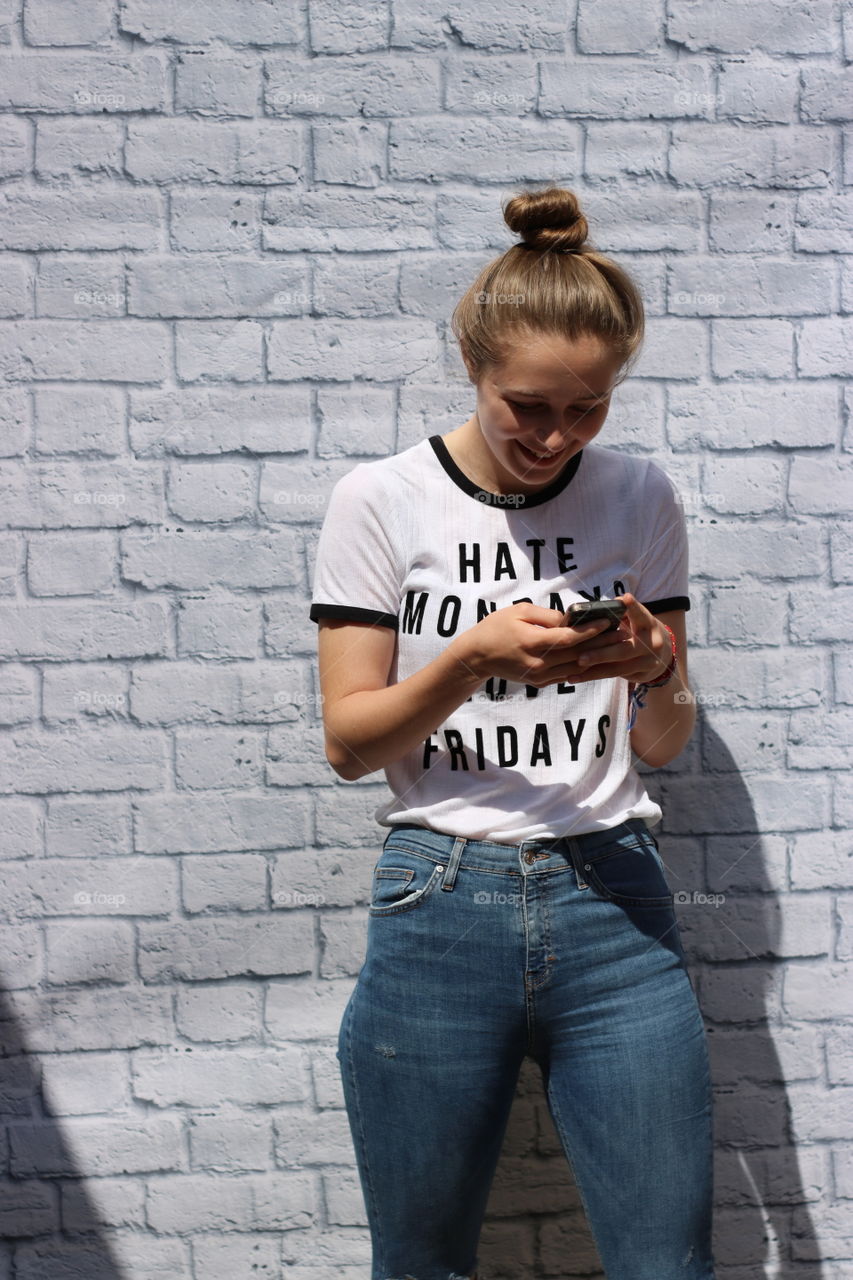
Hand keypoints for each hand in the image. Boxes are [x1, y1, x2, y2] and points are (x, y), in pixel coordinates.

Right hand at [454, 601, 613, 687]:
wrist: (477, 656)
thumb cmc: (496, 627)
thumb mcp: (519, 611)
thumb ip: (548, 616)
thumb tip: (571, 620)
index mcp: (533, 643)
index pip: (569, 638)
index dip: (591, 630)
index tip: (608, 621)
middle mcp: (538, 663)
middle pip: (577, 654)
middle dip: (602, 644)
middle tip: (623, 634)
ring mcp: (539, 676)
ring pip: (575, 668)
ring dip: (597, 657)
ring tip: (616, 646)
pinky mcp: (539, 682)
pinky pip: (566, 674)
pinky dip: (582, 666)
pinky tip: (597, 657)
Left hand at [561, 593, 673, 685]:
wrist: (662, 654)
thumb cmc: (638, 631)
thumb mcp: (636, 621)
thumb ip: (620, 615)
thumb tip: (593, 610)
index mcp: (649, 624)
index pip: (640, 614)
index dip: (633, 607)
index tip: (624, 598)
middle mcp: (652, 644)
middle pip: (624, 649)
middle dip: (601, 654)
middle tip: (580, 657)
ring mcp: (648, 662)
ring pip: (617, 668)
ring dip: (593, 670)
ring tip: (573, 670)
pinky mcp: (641, 675)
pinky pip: (614, 675)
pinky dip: (593, 676)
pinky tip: (575, 677)